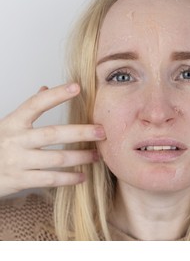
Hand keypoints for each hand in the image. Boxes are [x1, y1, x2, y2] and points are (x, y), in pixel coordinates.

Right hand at [0, 83, 104, 197]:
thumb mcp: (7, 126)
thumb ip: (27, 110)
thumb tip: (45, 88)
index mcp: (12, 122)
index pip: (36, 104)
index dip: (56, 95)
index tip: (77, 87)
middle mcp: (15, 140)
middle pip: (53, 134)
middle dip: (81, 132)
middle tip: (102, 131)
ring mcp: (17, 160)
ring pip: (56, 158)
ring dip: (80, 157)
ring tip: (97, 156)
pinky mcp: (19, 180)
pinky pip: (50, 178)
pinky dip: (68, 178)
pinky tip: (82, 176)